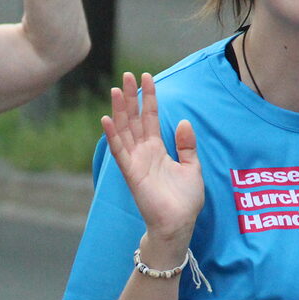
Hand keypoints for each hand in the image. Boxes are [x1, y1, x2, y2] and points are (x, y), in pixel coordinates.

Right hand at [101, 73, 201, 254]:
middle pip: (134, 119)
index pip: (151, 117)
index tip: (147, 77)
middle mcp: (143, 152)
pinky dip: (112, 135)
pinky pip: (119, 151)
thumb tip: (184, 121)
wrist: (178, 224)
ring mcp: (135, 161)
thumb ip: (186, 145)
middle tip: (127, 75)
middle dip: (130, 97)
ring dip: (119, 110)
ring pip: (124, 130)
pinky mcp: (131, 173)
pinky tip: (107, 119)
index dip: (149, 97)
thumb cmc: (185, 201)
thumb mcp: (192, 167)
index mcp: (157, 148)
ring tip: (116, 90)